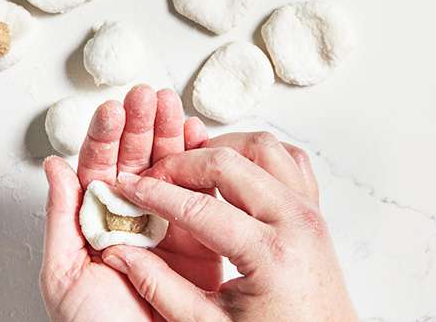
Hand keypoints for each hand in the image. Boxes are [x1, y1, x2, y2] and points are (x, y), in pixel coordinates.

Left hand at [40, 85, 219, 321]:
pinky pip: (204, 195)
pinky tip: (199, 136)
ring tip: (171, 105)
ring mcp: (168, 226)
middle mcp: (132, 218)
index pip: (100, 167)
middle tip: (147, 95)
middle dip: (142, 124)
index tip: (113, 109)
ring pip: (171, 169)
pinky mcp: (202, 240)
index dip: (106, 135)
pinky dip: (203, 163)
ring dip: (171, 134)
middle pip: (137, 159)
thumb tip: (54, 167)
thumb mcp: (64, 276)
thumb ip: (61, 219)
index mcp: (96, 222)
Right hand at [100, 132, 357, 321]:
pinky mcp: (315, 206)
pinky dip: (255, 155)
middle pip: (231, 163)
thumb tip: (120, 254)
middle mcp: (295, 221)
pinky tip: (232, 172)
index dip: (156, 194)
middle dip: (184, 163)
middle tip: (154, 177)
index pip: (199, 208)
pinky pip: (288, 158)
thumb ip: (161, 288)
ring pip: (263, 147)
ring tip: (189, 170)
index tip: (128, 186)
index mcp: (269, 254)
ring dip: (222, 149)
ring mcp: (310, 209)